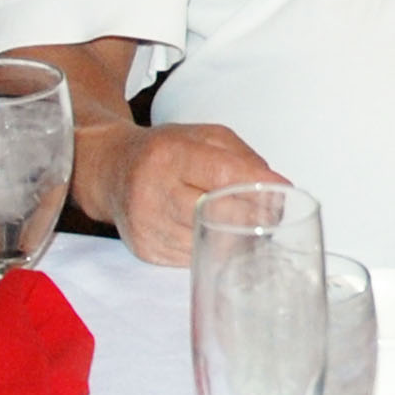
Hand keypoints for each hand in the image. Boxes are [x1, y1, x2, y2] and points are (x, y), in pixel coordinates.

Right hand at [88, 119, 283, 264]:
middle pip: (219, 213)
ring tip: (251, 226)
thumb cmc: (164, 151)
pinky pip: (193, 258)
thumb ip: (241, 157)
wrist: (111, 171)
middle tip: (272, 214)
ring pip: (209, 241)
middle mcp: (153, 191)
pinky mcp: (145, 250)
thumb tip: (277, 187)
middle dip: (254, 215)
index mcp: (168, 155)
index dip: (258, 186)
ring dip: (238, 237)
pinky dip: (214, 250)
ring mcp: (147, 225)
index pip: (223, 175)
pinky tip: (222, 238)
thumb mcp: (203, 137)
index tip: (282, 191)